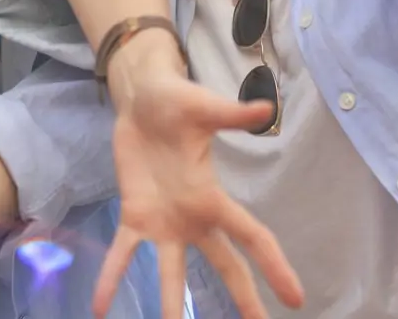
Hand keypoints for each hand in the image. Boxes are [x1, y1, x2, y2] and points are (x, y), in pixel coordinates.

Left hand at [94, 66, 303, 318]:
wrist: (142, 99)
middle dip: (243, 299)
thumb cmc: (179, 101)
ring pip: (171, 272)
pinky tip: (101, 306)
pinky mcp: (134, 215)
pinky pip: (122, 253)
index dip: (274, 265)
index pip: (251, 236)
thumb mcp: (204, 107)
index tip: (296, 298)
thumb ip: (232, 115)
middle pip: (224, 265)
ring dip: (169, 306)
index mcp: (213, 196)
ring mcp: (163, 221)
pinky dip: (112, 278)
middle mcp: (193, 217)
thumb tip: (267, 108)